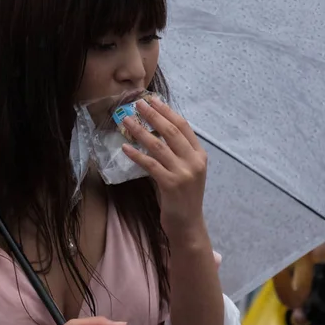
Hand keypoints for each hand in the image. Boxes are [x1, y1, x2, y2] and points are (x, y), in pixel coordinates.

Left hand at [121, 96, 206, 240]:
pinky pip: (150, 164)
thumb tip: (154, 133)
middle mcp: (194, 161)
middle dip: (153, 115)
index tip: (154, 100)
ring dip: (140, 131)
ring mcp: (183, 173)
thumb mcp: (186, 172)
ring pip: (158, 145)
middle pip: (171, 131)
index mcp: (199, 155)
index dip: (167, 111)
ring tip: (126, 121)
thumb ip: (176, 154)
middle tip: (137, 104)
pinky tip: (125, 148)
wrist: (188, 225)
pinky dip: (136, 154)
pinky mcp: (171, 184)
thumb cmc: (183, 198)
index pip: (184, 126)